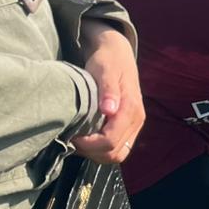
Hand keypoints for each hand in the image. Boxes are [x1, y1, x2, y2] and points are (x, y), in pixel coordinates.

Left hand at [70, 20, 145, 164]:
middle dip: (91, 152)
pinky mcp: (129, 127)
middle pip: (114, 153)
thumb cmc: (107, 60)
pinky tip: (87, 137)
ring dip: (96, 154)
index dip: (88, 144)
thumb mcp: (104, 70)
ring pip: (116, 155)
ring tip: (79, 139)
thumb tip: (109, 110)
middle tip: (72, 139)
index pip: (110, 140)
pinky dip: (101, 150)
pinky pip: (118, 148)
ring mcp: (135, 125)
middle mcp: (137, 120)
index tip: (71, 135)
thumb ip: (108, 90)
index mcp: (131, 109)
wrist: (118, 54)